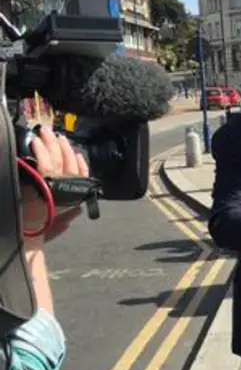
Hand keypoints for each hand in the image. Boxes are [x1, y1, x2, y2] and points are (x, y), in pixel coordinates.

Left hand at [22, 126, 88, 245]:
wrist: (28, 237)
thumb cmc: (41, 233)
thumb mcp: (58, 226)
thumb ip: (68, 217)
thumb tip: (78, 211)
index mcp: (72, 199)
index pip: (82, 177)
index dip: (82, 165)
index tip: (79, 154)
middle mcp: (68, 190)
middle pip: (69, 165)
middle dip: (64, 148)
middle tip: (58, 135)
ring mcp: (56, 185)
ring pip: (58, 160)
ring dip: (52, 144)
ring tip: (46, 132)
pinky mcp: (44, 182)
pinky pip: (45, 163)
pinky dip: (42, 150)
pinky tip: (37, 142)